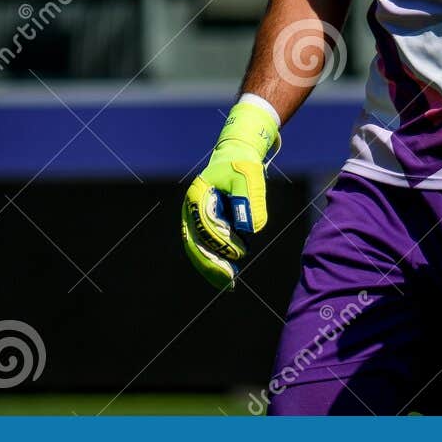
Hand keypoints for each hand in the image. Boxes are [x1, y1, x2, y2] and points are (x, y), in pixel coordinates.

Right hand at [181, 100, 278, 289]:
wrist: (237, 157)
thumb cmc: (243, 165)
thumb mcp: (250, 177)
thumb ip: (250, 200)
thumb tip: (250, 230)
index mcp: (197, 196)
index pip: (204, 225)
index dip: (221, 241)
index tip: (239, 252)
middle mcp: (191, 210)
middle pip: (195, 243)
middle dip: (211, 264)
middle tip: (228, 281)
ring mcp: (194, 219)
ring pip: (198, 250)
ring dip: (211, 267)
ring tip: (228, 284)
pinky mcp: (204, 226)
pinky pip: (205, 248)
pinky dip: (213, 262)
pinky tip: (227, 276)